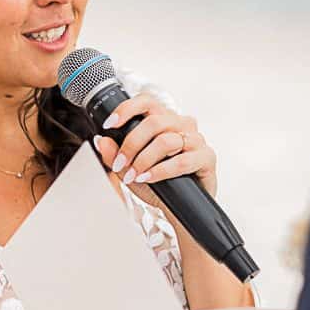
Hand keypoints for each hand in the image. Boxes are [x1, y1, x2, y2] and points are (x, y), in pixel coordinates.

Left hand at [92, 91, 218, 202]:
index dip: (127, 109)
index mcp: (165, 120)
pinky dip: (161, 170)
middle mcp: (182, 125)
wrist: (179, 208)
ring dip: (144, 159)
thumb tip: (102, 140)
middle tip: (121, 163)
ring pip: (166, 141)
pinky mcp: (207, 157)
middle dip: (132, 144)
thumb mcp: (129, 170)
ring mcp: (196, 140)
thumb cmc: (159, 185)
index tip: (110, 124)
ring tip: (134, 175)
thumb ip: (114, 156)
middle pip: (154, 122)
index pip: (147, 102)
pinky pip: (182, 161)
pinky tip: (149, 178)